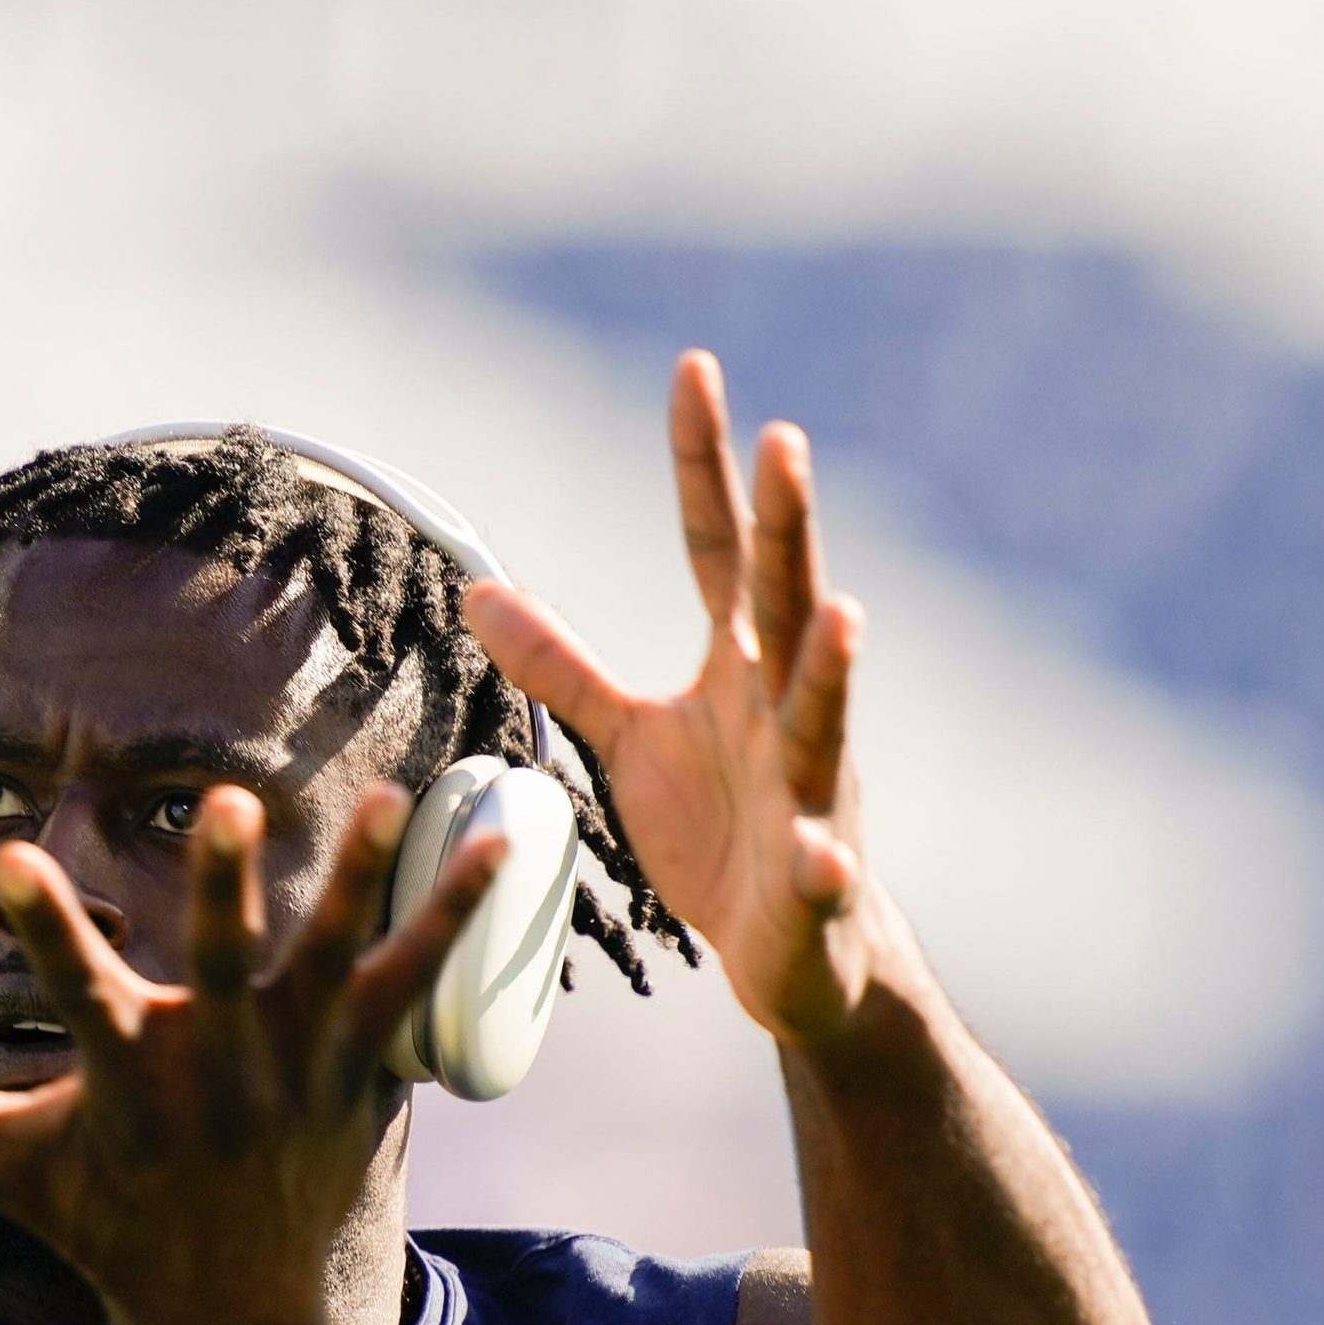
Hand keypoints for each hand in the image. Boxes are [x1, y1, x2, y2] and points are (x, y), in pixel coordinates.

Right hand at [0, 784, 505, 1324]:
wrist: (226, 1312)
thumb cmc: (101, 1221)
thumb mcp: (2, 1166)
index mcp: (129, 1080)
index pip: (75, 992)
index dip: (43, 927)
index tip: (9, 858)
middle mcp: (221, 1069)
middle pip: (224, 966)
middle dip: (223, 886)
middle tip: (227, 803)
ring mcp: (300, 1069)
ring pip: (336, 963)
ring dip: (362, 882)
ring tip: (387, 798)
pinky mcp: (358, 1070)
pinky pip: (417, 987)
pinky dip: (456, 921)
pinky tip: (502, 850)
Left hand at [465, 350, 888, 1044]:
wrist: (799, 954)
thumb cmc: (722, 832)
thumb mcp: (630, 738)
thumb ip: (564, 663)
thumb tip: (478, 590)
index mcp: (739, 668)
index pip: (717, 549)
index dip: (703, 466)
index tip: (693, 370)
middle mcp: (784, 711)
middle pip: (784, 603)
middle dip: (788, 526)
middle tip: (786, 441)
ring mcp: (811, 792)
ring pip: (823, 720)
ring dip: (833, 670)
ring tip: (845, 613)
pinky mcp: (816, 882)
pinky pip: (821, 869)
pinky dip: (822, 861)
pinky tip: (823, 855)